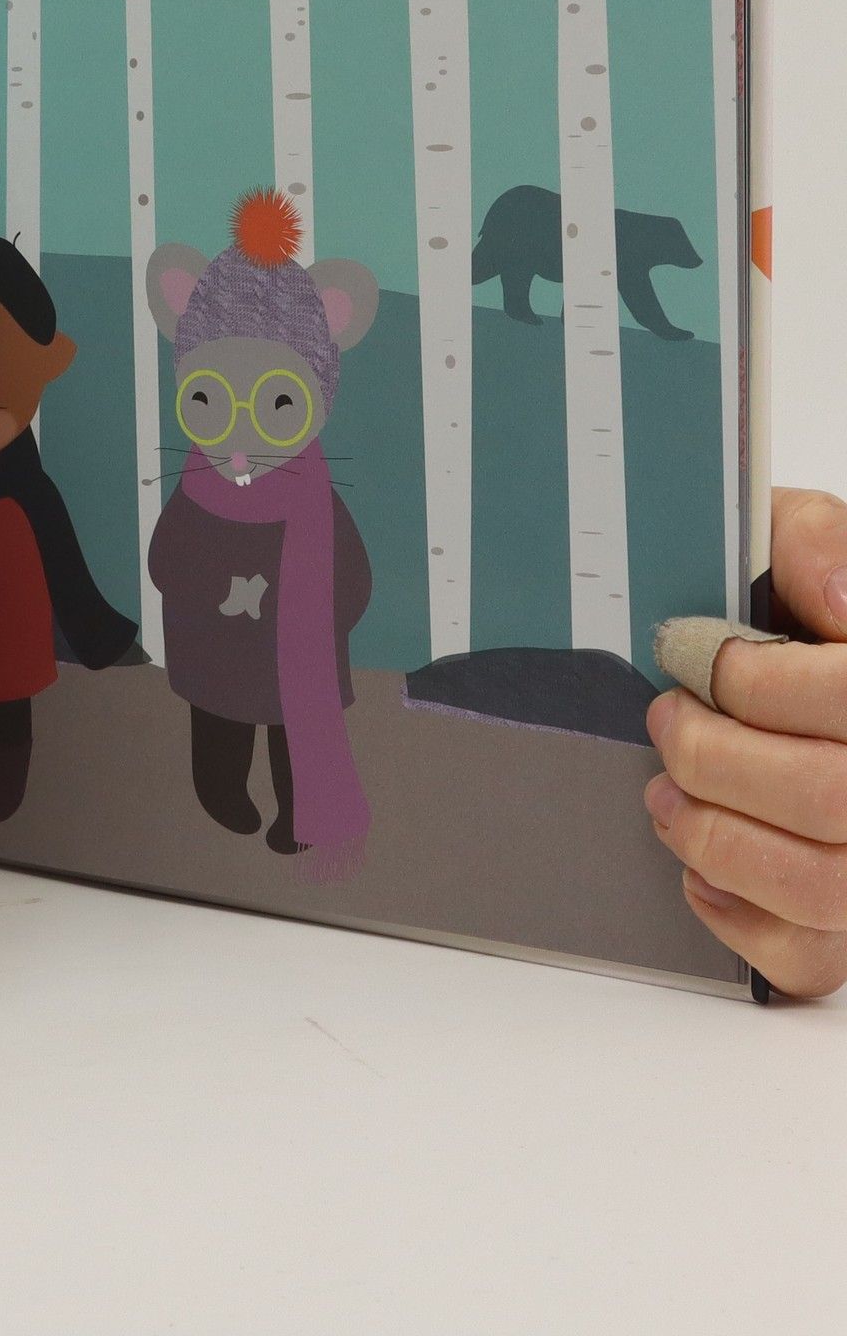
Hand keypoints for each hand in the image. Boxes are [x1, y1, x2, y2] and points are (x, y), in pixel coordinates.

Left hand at [646, 487, 846, 997]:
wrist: (798, 671)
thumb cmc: (806, 608)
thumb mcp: (800, 539)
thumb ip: (816, 542)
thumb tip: (833, 595)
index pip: (842, 700)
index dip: (751, 678)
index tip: (688, 651)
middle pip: (827, 798)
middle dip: (714, 753)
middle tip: (666, 717)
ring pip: (815, 884)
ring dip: (713, 834)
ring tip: (666, 790)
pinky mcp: (846, 933)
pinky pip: (803, 956)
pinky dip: (731, 913)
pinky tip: (696, 867)